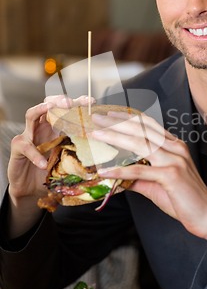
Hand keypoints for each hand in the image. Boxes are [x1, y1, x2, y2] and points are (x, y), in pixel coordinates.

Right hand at [6, 95, 93, 237]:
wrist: (30, 188)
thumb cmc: (52, 171)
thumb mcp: (69, 158)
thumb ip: (81, 150)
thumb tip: (106, 149)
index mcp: (57, 127)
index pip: (67, 108)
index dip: (79, 102)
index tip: (92, 101)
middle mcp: (43, 126)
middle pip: (49, 103)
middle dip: (59, 100)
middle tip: (70, 102)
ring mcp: (29, 135)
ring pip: (31, 115)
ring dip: (42, 110)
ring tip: (51, 109)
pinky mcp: (18, 147)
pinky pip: (25, 146)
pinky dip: (35, 154)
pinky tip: (44, 163)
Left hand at [91, 110, 206, 255]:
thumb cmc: (185, 200)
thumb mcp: (157, 185)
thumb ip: (138, 178)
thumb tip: (117, 177)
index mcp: (174, 146)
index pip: (148, 125)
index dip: (127, 118)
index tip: (109, 115)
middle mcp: (175, 148)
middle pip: (141, 129)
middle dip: (116, 122)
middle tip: (97, 118)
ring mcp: (174, 160)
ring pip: (140, 144)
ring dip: (115, 138)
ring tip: (97, 136)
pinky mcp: (171, 175)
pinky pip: (140, 171)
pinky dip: (120, 171)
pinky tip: (105, 171)